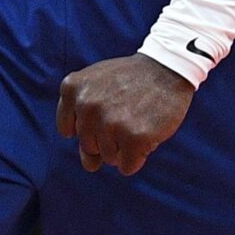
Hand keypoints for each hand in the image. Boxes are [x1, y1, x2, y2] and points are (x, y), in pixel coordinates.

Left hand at [56, 54, 194, 175]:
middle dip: (108, 138)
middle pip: (88, 147)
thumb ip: (83, 122)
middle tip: (125, 113)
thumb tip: (90, 165)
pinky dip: (138, 158)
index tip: (106, 109)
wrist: (167, 67)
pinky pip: (127, 167)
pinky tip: (146, 134)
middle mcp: (86, 105)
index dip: (90, 125)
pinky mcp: (134, 137)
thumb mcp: (96, 86)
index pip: (68, 131)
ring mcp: (110, 122)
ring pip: (109, 158)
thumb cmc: (130, 81)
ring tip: (137, 120)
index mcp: (72, 88)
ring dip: (125, 147)